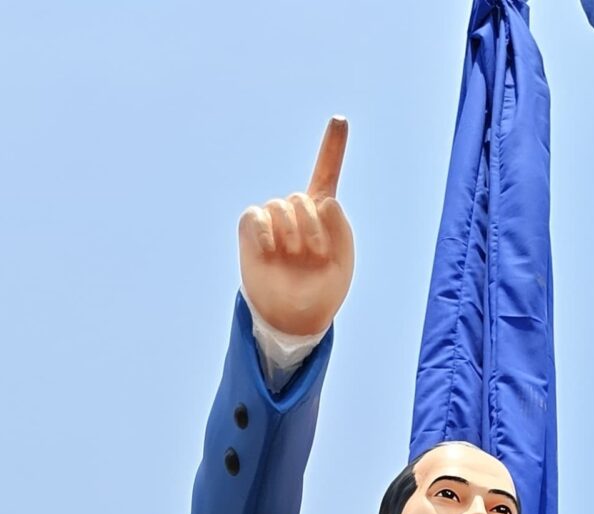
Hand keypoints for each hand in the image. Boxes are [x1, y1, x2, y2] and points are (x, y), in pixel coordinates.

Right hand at [238, 117, 353, 338]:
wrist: (296, 315)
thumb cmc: (322, 288)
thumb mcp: (342, 262)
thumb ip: (341, 229)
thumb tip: (324, 201)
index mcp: (323, 213)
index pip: (326, 172)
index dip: (332, 146)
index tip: (339, 119)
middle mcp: (297, 210)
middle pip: (304, 200)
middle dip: (313, 230)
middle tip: (314, 257)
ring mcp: (273, 218)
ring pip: (282, 208)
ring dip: (292, 236)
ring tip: (293, 259)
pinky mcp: (251, 228)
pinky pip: (256, 217)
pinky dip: (265, 235)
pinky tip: (272, 253)